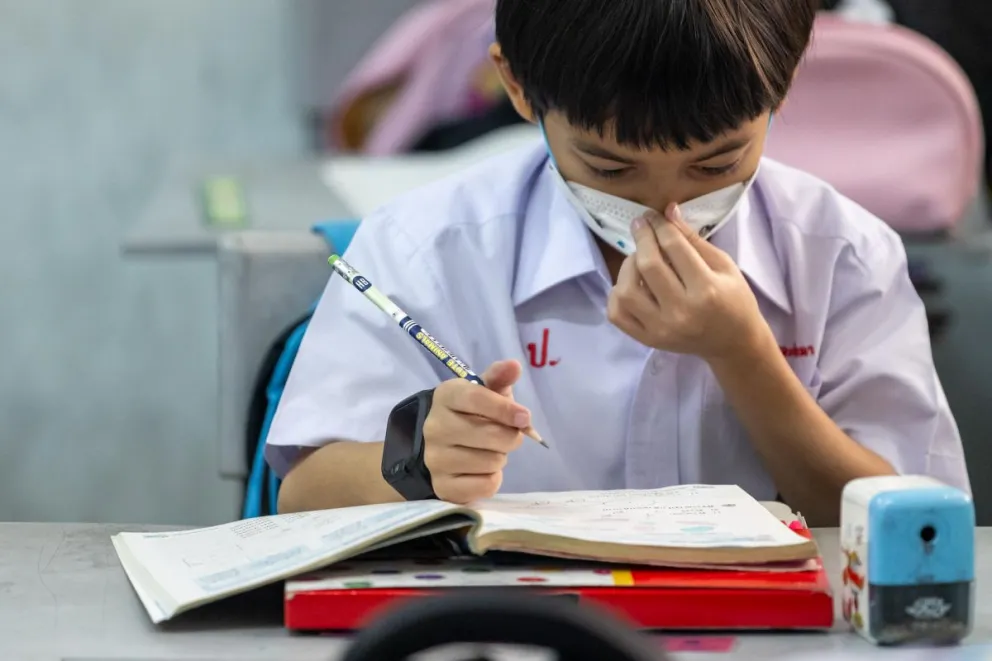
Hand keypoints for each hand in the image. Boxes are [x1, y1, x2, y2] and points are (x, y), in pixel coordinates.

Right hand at [422, 360, 530, 503]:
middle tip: (506, 435)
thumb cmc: (471, 414)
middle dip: (510, 437)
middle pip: (491, 435)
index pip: (478, 399)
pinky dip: (492, 479)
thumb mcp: (485, 392)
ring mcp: (435, 459)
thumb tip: (514, 365)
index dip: (506, 409)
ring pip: (491, 462)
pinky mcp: (442, 487)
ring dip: (500, 458)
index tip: (525, 417)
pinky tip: (482, 470)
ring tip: (489, 451)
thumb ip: (500, 377)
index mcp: (446, 396)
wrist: (442, 446)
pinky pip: (485, 486)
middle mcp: (434, 427)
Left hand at [607, 204, 769, 360]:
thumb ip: (693, 239)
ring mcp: (661, 329)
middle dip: (642, 238)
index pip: (674, 247)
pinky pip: (617, 314)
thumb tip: (667, 211)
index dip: (660, 225)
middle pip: (648, 266)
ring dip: (628, 266)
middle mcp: (681, 312)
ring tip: (638, 259)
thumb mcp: (723, 265)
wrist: (732, 343)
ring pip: (626, 290)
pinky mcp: (648, 339)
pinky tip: (631, 284)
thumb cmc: (733, 299)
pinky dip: (617, 294)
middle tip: (641, 226)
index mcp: (706, 290)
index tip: (653, 216)